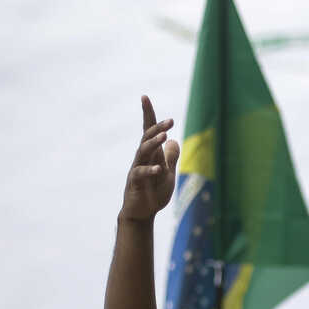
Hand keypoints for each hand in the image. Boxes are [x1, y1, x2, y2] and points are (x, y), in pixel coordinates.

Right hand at [119, 96, 179, 222]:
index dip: (147, 114)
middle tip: (171, 121)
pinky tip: (159, 168)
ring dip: (153, 142)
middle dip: (157, 127)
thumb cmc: (154, 191)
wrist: (142, 212)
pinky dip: (150, 170)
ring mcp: (137, 169)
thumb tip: (174, 141)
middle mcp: (143, 158)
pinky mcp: (135, 183)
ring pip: (143, 151)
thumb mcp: (168, 172)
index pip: (149, 131)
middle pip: (147, 137)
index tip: (144, 97)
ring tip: (165, 135)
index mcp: (152, 154)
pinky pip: (141, 173)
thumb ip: (170, 157)